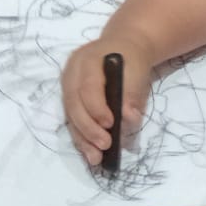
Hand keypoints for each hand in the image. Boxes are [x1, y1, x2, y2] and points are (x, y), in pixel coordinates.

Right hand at [62, 29, 153, 166]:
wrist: (123, 47)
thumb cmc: (131, 61)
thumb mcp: (138, 72)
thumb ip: (133, 94)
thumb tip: (128, 118)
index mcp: (87, 59)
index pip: (87, 86)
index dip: (96, 107)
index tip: (110, 124)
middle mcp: (71, 72)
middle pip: (73, 102)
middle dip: (87, 127)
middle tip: (104, 146)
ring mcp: (67, 85)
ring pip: (70, 114)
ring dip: (82, 138)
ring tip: (95, 158)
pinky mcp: (69, 98)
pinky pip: (72, 119)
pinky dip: (81, 137)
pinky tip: (90, 152)